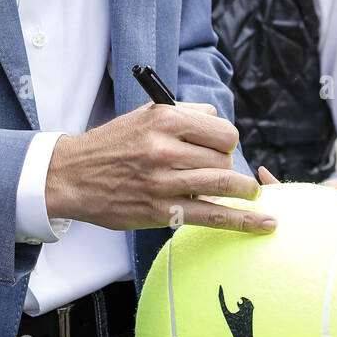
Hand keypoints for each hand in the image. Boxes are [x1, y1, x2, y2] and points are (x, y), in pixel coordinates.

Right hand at [46, 102, 276, 234]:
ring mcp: (163, 182)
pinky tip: (264, 222)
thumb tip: (218, 120)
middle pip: (224, 158)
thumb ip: (184, 114)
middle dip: (229, 166)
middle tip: (219, 172)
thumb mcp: (144, 115)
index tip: (221, 148)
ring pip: (223, 183)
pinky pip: (211, 215)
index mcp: (164, 120)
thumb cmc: (111, 145)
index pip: (222, 131)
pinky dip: (243, 221)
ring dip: (244, 190)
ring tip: (252, 193)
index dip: (227, 141)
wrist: (71, 176)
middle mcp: (164, 149)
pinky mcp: (161, 212)